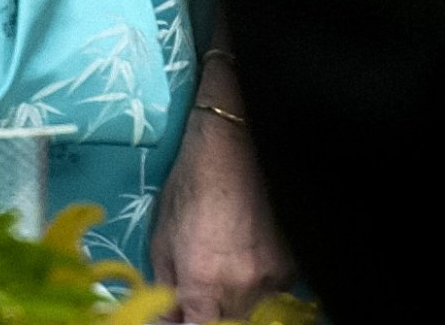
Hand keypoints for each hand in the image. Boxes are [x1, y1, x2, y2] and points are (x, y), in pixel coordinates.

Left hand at [152, 105, 293, 321]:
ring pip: (253, 312)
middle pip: (229, 323)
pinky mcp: (290, 267)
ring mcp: (270, 280)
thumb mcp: (163, 236)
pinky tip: (248, 254)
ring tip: (227, 264)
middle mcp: (239, 290)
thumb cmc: (189, 187)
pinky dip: (259, 284)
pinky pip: (274, 292)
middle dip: (213, 314)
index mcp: (202, 283)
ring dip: (237, 301)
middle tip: (205, 287)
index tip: (183, 317)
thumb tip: (167, 320)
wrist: (234, 148)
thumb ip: (166, 287)